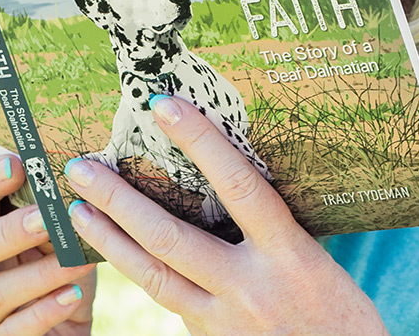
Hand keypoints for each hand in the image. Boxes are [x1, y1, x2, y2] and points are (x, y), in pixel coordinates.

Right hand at [0, 154, 96, 335]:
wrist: (63, 330)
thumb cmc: (57, 274)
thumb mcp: (58, 240)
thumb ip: (54, 212)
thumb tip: (76, 171)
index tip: (17, 164)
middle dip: (7, 231)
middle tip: (45, 217)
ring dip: (38, 275)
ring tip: (75, 262)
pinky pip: (12, 331)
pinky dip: (44, 311)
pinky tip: (71, 296)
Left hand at [61, 95, 388, 335]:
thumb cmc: (342, 316)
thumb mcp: (317, 261)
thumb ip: (273, 229)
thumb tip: (230, 182)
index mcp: (290, 255)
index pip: (239, 185)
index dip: (199, 142)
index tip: (162, 105)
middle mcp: (251, 288)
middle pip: (170, 236)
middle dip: (118, 199)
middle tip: (81, 167)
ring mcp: (225, 321)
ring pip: (152, 276)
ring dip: (109, 239)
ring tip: (76, 210)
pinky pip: (166, 301)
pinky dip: (135, 273)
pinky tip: (112, 251)